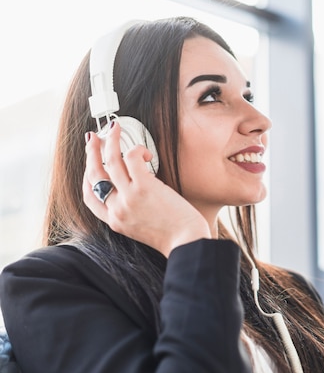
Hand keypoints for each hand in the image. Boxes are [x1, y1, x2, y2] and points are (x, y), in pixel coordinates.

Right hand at [83, 122, 210, 256]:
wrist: (187, 243)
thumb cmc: (174, 236)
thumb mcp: (142, 228)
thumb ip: (132, 211)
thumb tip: (134, 188)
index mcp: (115, 221)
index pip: (89, 196)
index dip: (87, 175)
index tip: (90, 162)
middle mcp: (116, 209)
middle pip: (94, 174)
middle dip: (91, 152)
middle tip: (93, 138)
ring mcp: (128, 197)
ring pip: (110, 161)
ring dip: (110, 140)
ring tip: (114, 128)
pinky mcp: (143, 187)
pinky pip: (132, 158)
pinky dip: (137, 150)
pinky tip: (145, 152)